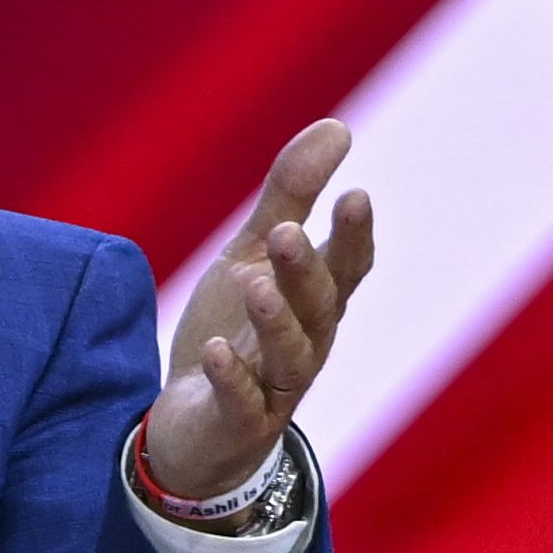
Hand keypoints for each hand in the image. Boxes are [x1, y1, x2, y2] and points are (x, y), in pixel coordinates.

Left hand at [141, 120, 375, 508]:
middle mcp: (306, 344)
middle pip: (319, 308)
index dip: (354, 236)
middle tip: (288, 232)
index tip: (356, 194)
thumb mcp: (252, 255)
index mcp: (315, 303)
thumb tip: (338, 126)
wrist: (196, 426)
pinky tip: (215, 350)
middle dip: (306, 271)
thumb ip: (290, 197)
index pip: (347, 267)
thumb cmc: (236, 330)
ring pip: (287, 356)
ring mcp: (274, 388)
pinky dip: (231, 377)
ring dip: (274, 321)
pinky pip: (240, 402)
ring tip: (255, 285)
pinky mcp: (237, 423)